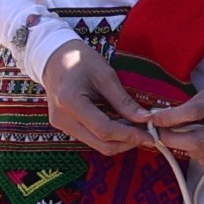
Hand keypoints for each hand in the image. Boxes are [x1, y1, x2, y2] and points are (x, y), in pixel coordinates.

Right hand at [37, 35, 164, 155]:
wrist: (53, 59)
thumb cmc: (80, 60)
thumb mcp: (105, 75)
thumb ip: (124, 101)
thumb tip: (146, 119)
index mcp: (70, 102)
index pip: (104, 129)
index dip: (130, 136)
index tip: (150, 136)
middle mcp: (63, 119)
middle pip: (101, 143)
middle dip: (127, 142)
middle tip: (147, 135)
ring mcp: (61, 125)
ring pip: (96, 144)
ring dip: (119, 140)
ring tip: (135, 128)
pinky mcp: (64, 127)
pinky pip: (90, 138)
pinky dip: (108, 136)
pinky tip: (119, 124)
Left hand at [139, 67, 203, 173]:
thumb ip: (195, 103)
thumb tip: (167, 117)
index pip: (193, 113)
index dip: (169, 118)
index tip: (153, 120)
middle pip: (195, 142)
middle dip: (171, 140)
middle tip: (160, 133)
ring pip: (201, 155)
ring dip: (186, 147)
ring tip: (184, 134)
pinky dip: (201, 153)